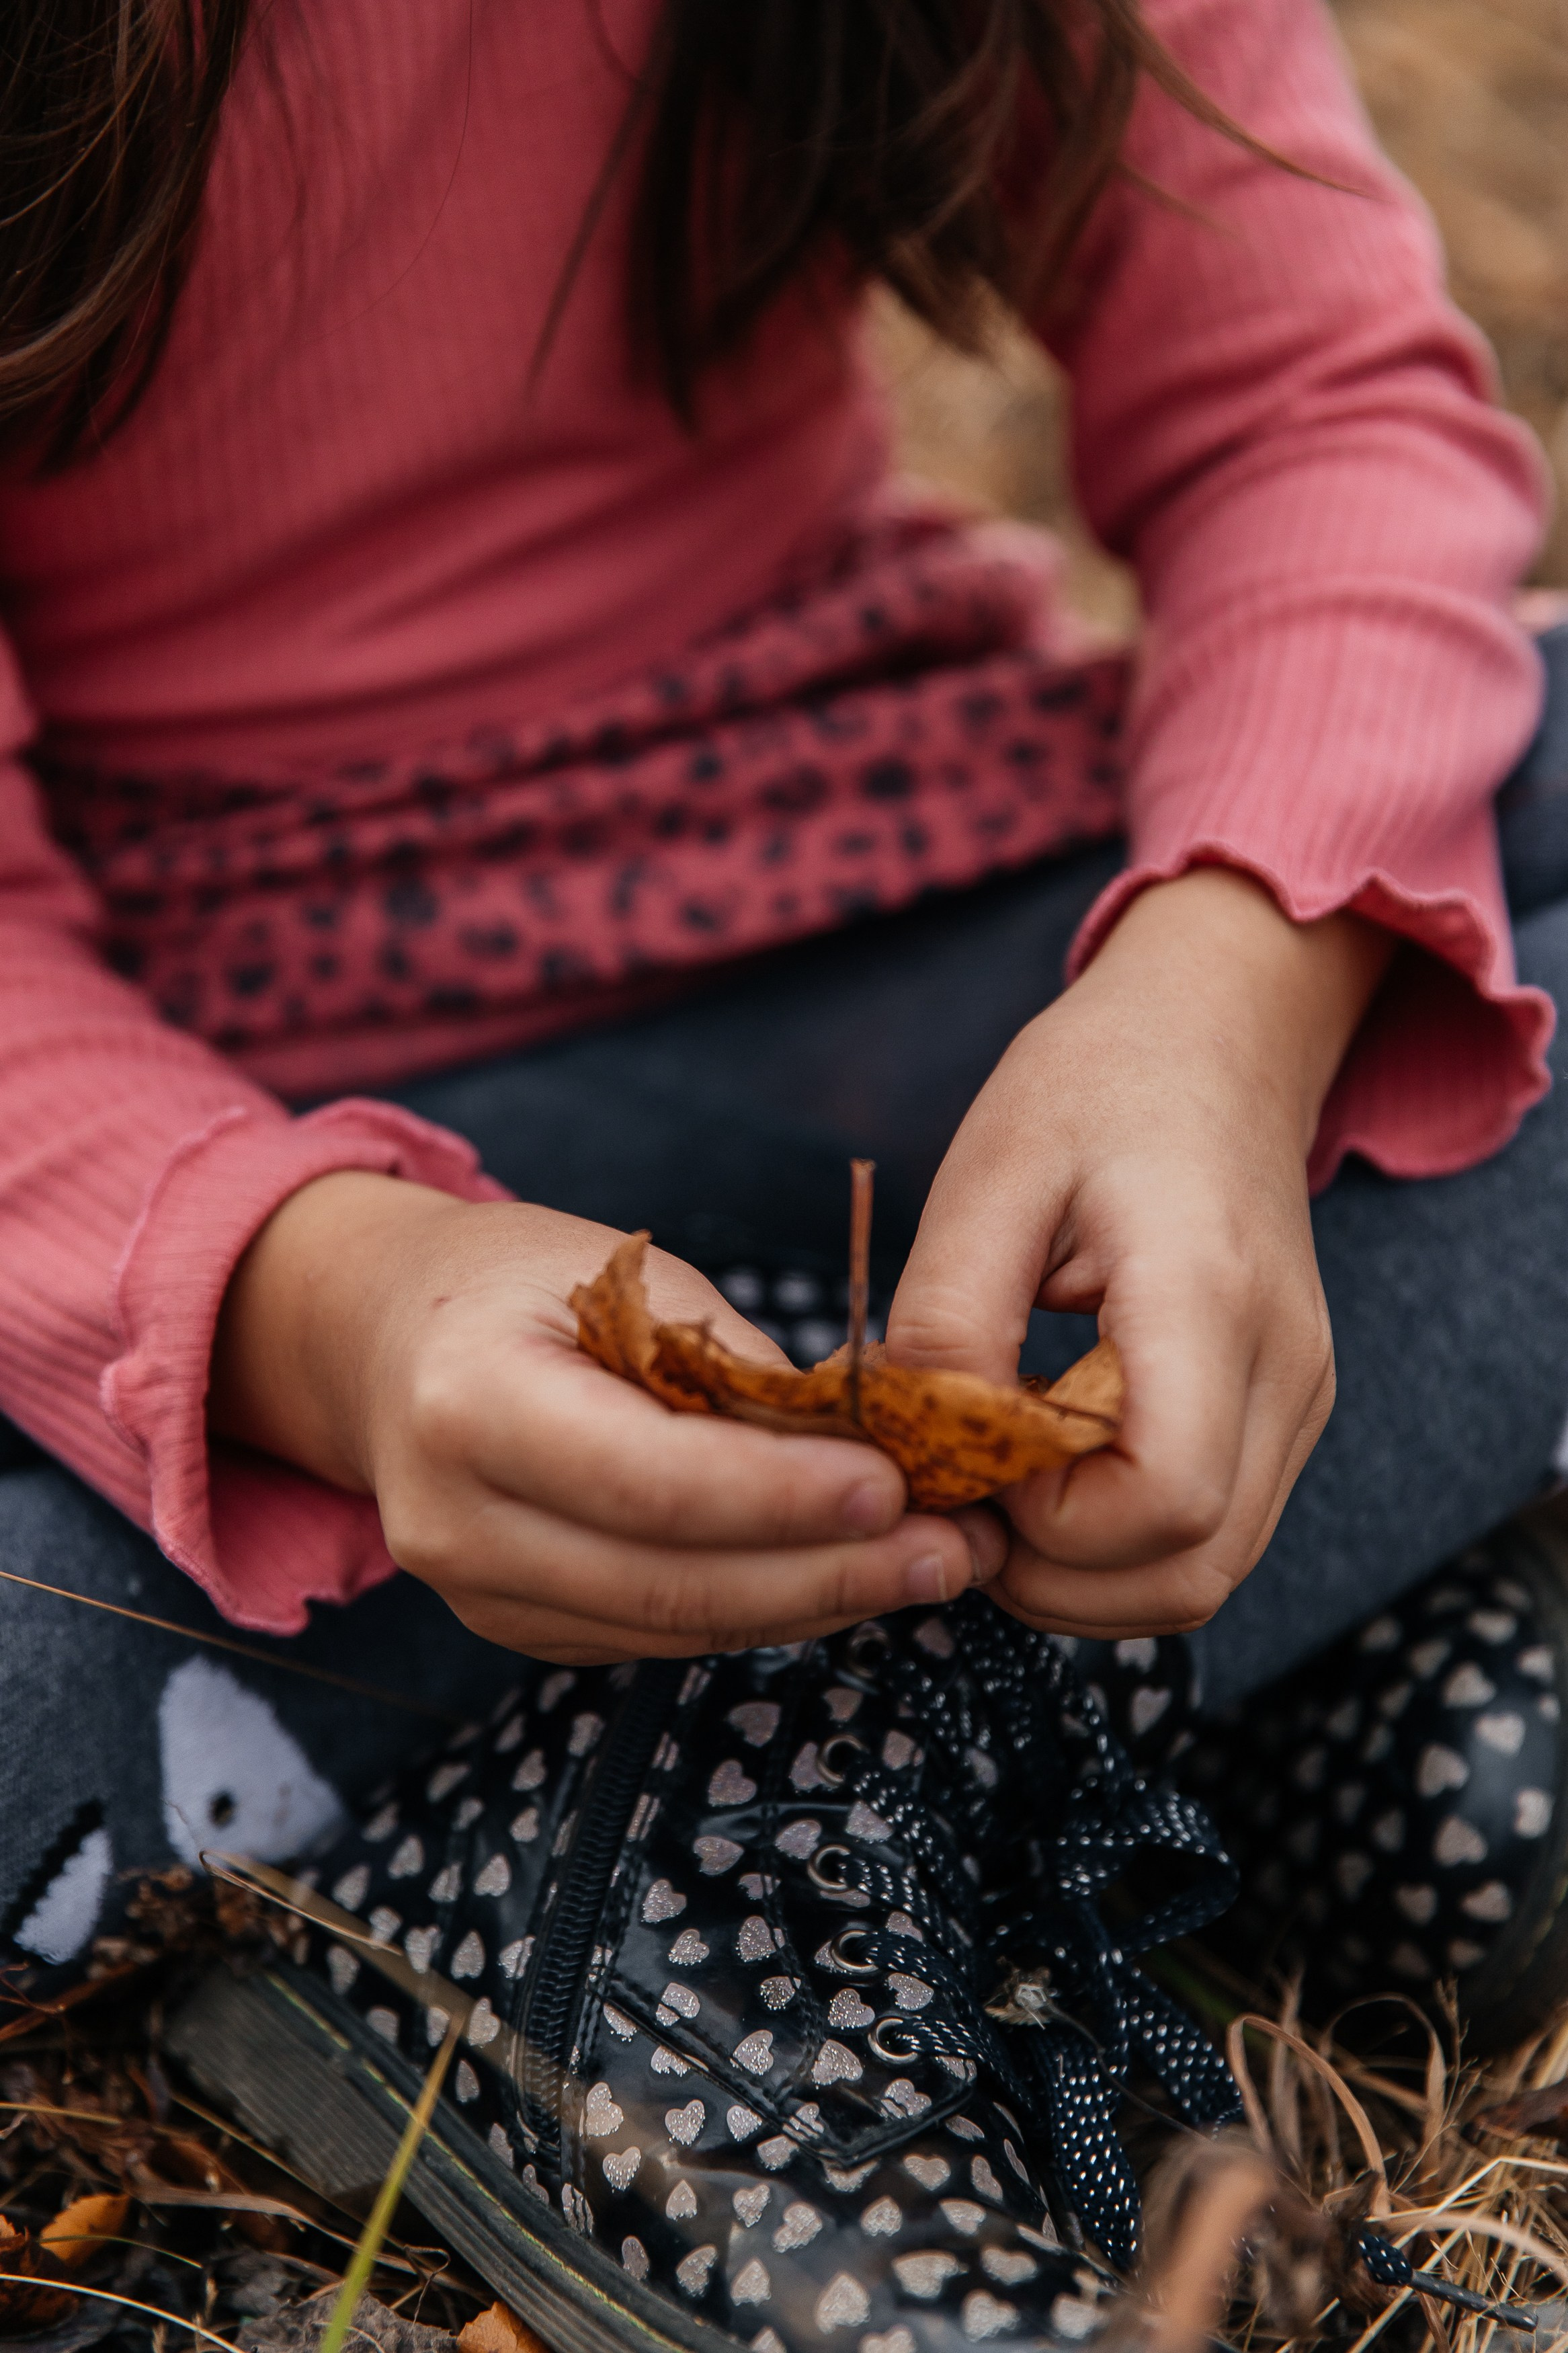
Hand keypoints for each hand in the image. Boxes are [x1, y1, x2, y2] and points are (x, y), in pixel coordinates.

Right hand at [210, 1182, 999, 1660]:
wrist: (385, 1339)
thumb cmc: (517, 1283)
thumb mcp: (625, 1273)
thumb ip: (731, 1367)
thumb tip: (874, 1445)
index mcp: (466, 1403)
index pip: (649, 1480)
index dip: (780, 1497)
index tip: (897, 1488)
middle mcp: (453, 1519)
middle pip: (669, 1582)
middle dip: (829, 1574)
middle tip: (952, 1551)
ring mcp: (474, 1592)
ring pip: (674, 1627)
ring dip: (815, 1603)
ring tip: (931, 1564)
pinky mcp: (514, 1627)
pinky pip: (657, 1635)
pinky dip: (761, 1610)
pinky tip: (844, 1577)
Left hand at [884, 867, 1391, 1637]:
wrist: (1217, 1032)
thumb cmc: (1097, 1084)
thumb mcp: (989, 1175)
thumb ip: (949, 1319)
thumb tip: (921, 1454)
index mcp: (1209, 1301)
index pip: (1162, 1503)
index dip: (1047, 1523)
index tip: (968, 1460)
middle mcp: (1285, 1371)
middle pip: (1191, 1574)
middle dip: (1054, 1576)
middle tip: (961, 1499)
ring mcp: (1299, 1401)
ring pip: (1203, 1577)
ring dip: (1086, 1575)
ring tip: (998, 1489)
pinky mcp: (1286, 1413)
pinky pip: (1211, 1535)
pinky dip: (1120, 1545)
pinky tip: (1049, 1473)